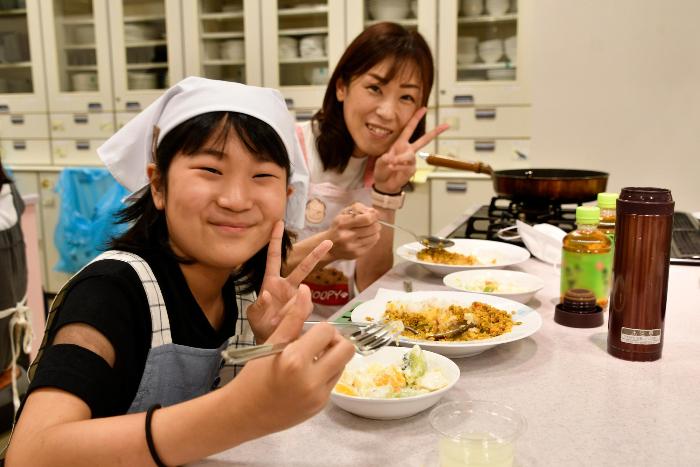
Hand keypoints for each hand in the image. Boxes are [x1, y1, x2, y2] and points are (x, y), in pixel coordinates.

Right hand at [233, 286, 354, 432]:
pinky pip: (334, 381)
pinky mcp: (321, 406)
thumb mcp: (271, 342)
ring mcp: (318, 396)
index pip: (327, 331)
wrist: (244, 413)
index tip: (307, 334)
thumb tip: (306, 290)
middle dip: (335, 342)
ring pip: (343, 365)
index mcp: (295, 360)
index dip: (318, 329)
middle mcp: (311, 379)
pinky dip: (325, 374)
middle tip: (318, 344)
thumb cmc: (253, 374)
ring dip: (332, 358)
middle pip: (347, 349)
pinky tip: (306, 376)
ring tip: (310, 361)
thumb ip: (293, 317)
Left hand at [246, 220, 332, 341]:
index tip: (279, 223)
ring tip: (279, 318)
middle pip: (303, 267)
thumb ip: (259, 306)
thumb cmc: (261, 325)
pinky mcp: (304, 310)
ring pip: (305, 294)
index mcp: (271, 282)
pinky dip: (294, 315)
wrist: (271, 342)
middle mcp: (287, 287)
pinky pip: (304, 309)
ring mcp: (297, 298)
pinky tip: (285, 322)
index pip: (273, 257)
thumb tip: (266, 294)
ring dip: (294, 305)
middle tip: (328, 241)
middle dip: (315, 254)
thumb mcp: (254, 315)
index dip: (275, 240)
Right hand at [326, 203, 380, 260]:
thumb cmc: (338, 227)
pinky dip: (372, 239)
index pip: (367, 219)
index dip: (374, 216)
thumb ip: (358, 208)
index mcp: (342, 223)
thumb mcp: (343, 213)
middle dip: (375, 223)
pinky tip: (365, 237)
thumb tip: (374, 212)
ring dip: (375, 231)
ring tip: (369, 230)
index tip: (374, 215)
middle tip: (372, 223)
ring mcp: (352, 246)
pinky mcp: (356, 254)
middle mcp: (347, 236)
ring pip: (375, 236)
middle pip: (373, 227)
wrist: (329, 246)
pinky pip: (372, 244)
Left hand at [373, 107, 449, 193]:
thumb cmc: (382, 170)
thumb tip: (393, 158)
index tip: (423, 108)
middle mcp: (408, 150)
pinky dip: (398, 168)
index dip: (416, 118)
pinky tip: (393, 169)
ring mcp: (411, 160)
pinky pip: (406, 166)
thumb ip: (386, 159)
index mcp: (400, 144)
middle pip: (424, 140)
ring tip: (391, 164)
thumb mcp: (380, 162)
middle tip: (446, 125)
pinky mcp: (412, 169)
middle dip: (435, 132)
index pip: (409, 129)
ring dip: (399, 160)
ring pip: (409, 156)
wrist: (384, 184)